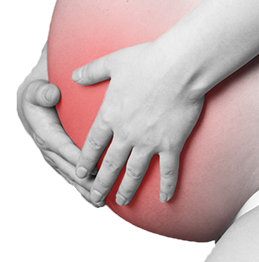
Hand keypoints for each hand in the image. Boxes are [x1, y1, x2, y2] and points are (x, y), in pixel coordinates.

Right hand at [16, 72, 103, 207]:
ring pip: (69, 171)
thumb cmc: (43, 85)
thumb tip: (52, 95)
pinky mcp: (60, 152)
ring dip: (83, 187)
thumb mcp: (38, 85)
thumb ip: (42, 91)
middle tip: (99, 194)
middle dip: (81, 181)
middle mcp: (45, 142)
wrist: (41, 87)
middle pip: (65, 165)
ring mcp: (52, 150)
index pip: (58, 144)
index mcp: (40, 127)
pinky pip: (72, 169)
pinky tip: (98, 194)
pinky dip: (83, 183)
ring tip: (101, 201)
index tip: (92, 168)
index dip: (74, 158)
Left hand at [72, 42, 204, 206]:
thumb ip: (92, 71)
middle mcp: (126, 133)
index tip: (80, 172)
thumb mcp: (113, 62)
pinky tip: (165, 199)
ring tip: (121, 201)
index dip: (85, 160)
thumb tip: (73, 75)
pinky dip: (166, 186)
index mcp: (111, 115)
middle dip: (101, 183)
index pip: (93, 144)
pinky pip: (168, 171)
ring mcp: (149, 141)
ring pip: (135, 173)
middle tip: (95, 197)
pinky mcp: (171, 143)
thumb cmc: (148, 60)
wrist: (180, 66)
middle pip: (110, 165)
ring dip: (127, 189)